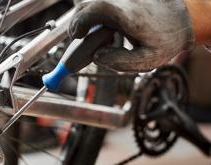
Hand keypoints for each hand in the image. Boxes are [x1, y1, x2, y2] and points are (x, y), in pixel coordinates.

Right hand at [70, 0, 194, 71]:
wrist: (183, 18)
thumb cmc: (166, 39)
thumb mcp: (147, 60)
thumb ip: (119, 62)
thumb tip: (97, 56)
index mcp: (127, 16)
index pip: (94, 10)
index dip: (80, 23)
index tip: (77, 36)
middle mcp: (122, 2)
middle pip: (87, 5)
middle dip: (78, 23)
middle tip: (79, 39)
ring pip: (92, 4)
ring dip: (86, 20)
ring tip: (91, 38)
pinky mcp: (119, 0)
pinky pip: (100, 6)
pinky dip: (94, 17)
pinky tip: (103, 31)